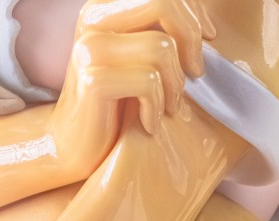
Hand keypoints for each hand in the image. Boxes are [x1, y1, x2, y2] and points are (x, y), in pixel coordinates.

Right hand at [51, 0, 213, 164]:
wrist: (71, 148)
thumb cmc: (113, 106)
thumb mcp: (138, 58)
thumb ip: (160, 30)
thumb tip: (206, 23)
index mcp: (105, 5)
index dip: (194, 11)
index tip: (207, 39)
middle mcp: (94, 17)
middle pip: (165, 4)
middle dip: (191, 40)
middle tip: (196, 73)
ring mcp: (91, 47)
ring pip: (162, 47)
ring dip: (175, 84)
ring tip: (169, 107)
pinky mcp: (93, 79)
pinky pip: (149, 82)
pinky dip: (157, 108)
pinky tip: (149, 125)